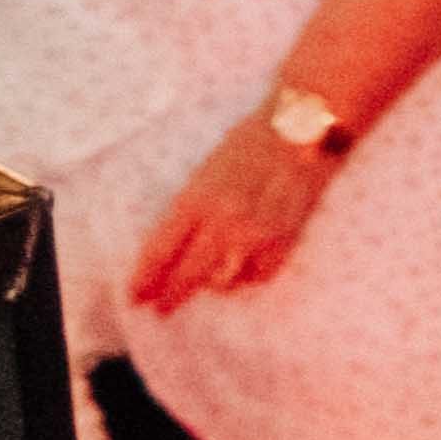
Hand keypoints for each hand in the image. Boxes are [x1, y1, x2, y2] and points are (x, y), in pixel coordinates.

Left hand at [130, 117, 331, 309]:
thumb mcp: (206, 171)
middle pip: (188, 274)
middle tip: (162, 309)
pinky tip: (244, 269)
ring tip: (208, 283)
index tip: (136, 296)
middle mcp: (223, 222)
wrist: (304, 130)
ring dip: (212, 285)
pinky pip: (259, 276)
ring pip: (224, 282)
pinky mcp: (285, 241)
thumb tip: (177, 245)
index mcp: (196, 199)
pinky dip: (248, 277)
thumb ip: (191, 209)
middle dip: (171, 296)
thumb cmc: (251, 141)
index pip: (160, 251)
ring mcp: (256, 235)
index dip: (145, 278)